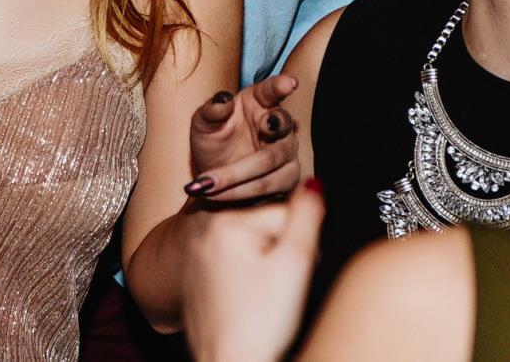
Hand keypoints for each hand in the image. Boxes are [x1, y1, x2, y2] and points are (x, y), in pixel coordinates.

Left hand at [183, 180, 324, 361]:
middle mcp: (204, 230)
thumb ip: (308, 216)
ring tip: (265, 298)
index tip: (294, 275)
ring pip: (252, 245)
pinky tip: (249, 302)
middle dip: (282, 253)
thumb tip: (313, 182)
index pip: (286, 215)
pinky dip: (248, 278)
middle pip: (266, 227)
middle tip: (280, 290)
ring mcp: (196, 252)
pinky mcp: (196, 274)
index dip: (303, 245)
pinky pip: (234, 262)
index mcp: (226, 221)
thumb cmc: (259, 325)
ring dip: (267, 265)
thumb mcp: (295, 264)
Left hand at [187, 72, 298, 200]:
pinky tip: (219, 195)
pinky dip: (242, 191)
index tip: (289, 83)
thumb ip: (212, 111)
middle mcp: (279, 124)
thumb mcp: (202, 124)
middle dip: (268, 132)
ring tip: (208, 184)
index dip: (281, 85)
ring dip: (239, 174)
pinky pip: (270, 186)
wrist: (212, 178)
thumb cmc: (211, 142)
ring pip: (273, 162)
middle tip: (258, 130)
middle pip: (281, 127)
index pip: (272, 90)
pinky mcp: (287, 178)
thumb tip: (224, 100)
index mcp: (259, 101)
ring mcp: (287, 152)